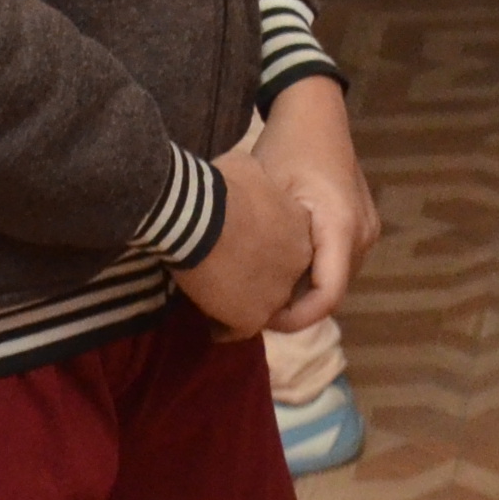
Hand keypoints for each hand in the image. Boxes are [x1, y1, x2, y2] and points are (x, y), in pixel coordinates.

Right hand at [172, 144, 313, 339]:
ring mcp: (277, 293)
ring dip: (242, 305)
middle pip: (280, 280)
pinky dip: (224, 328)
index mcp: (300, 227)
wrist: (197, 217)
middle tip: (231, 277)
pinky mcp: (252, 318)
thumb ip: (255, 183)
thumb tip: (243, 182)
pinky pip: (238, 330)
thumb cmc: (219, 186)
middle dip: (259, 281)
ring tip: (218, 299)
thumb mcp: (246, 169)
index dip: (266, 252)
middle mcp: (297, 263)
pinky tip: (211, 322)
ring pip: (262, 307)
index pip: (289, 249)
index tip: (244, 252)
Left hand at [248, 83, 379, 332]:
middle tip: (248, 308)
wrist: (315, 110)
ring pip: (335, 279)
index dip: (293, 320)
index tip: (257, 321)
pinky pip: (338, 262)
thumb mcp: (268, 193)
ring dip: (302, 290)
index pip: (327, 298)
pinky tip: (280, 265)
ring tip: (261, 288)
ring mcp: (367, 229)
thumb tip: (235, 290)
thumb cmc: (287, 147)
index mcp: (342, 228)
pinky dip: (311, 272)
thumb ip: (262, 243)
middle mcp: (363, 234)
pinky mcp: (361, 224)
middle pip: (332, 293)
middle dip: (294, 308)